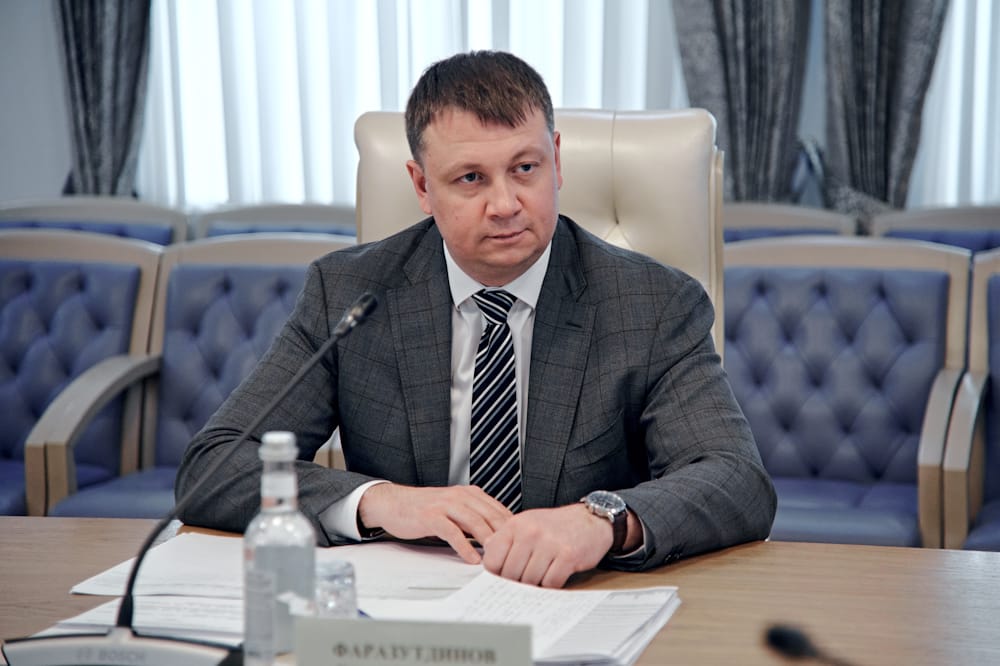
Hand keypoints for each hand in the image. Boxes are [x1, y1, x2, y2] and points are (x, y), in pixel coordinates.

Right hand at [357, 483, 512, 563]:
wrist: (394, 503)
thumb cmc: (425, 510)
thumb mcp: (455, 510)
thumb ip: (475, 519)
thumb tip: (499, 538)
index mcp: (470, 494)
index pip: (499, 511)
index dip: (512, 530)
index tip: (523, 547)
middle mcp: (460, 495)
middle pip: (491, 516)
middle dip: (505, 537)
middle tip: (516, 557)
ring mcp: (445, 504)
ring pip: (475, 522)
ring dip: (489, 542)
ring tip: (499, 559)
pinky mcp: (431, 516)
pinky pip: (452, 532)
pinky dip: (465, 547)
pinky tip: (472, 559)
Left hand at [480, 503, 614, 587]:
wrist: (591, 518)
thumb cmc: (557, 525)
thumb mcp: (526, 524)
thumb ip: (505, 540)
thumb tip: (487, 561)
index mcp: (516, 525)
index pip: (492, 560)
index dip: (496, 574)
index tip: (502, 578)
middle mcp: (530, 532)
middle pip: (510, 574)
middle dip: (517, 582)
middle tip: (525, 580)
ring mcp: (549, 543)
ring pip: (530, 580)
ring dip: (535, 584)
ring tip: (541, 575)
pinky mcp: (568, 555)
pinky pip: (551, 582)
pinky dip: (552, 585)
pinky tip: (554, 575)